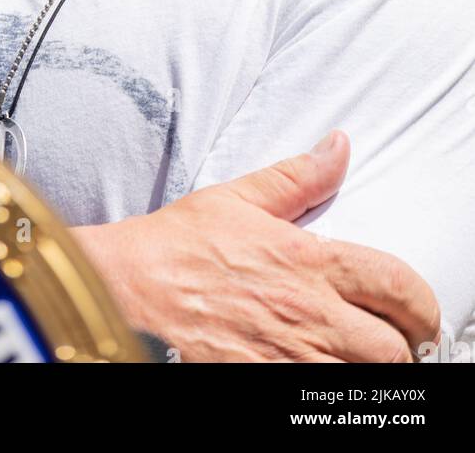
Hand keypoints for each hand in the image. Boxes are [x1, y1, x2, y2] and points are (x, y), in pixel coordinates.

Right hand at [74, 130, 440, 361]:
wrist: (126, 291)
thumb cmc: (176, 245)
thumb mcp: (238, 197)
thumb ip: (298, 177)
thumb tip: (338, 146)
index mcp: (308, 262)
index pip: (396, 285)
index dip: (420, 304)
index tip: (417, 313)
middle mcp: (308, 316)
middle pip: (392, 349)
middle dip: (401, 347)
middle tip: (392, 343)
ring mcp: (288, 360)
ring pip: (363, 382)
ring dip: (365, 373)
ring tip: (354, 363)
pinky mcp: (265, 388)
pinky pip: (318, 402)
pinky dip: (327, 392)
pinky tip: (316, 376)